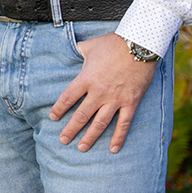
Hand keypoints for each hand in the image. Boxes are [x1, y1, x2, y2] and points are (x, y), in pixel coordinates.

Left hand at [48, 32, 157, 152]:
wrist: (139, 45)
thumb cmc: (113, 43)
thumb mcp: (90, 45)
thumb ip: (80, 51)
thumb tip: (75, 49)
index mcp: (86, 78)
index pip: (67, 98)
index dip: (59, 109)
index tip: (53, 118)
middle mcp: (98, 92)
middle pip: (81, 115)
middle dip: (71, 130)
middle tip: (63, 140)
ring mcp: (115, 99)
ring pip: (100, 123)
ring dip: (90, 137)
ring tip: (81, 148)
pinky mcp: (130, 102)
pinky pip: (124, 123)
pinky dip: (118, 137)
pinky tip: (113, 149)